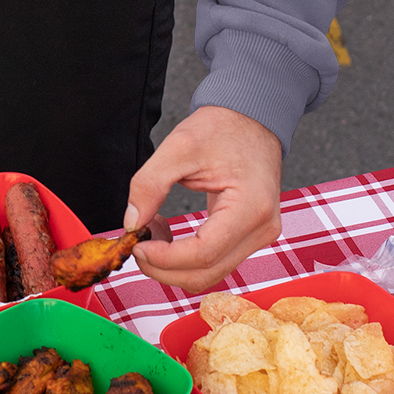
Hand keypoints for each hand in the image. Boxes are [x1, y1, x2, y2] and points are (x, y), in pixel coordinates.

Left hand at [124, 106, 281, 293]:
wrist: (252, 119)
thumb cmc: (221, 128)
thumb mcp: (178, 147)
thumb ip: (149, 184)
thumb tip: (131, 223)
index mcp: (250, 207)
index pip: (203, 254)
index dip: (164, 258)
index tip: (135, 245)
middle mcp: (262, 229)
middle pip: (206, 273)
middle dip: (163, 268)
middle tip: (135, 246)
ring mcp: (260, 236)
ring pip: (210, 274)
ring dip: (173, 265)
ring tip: (151, 232)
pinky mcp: (251, 236)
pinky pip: (216, 262)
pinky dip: (186, 258)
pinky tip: (168, 235)